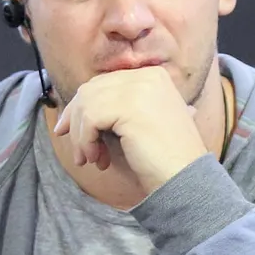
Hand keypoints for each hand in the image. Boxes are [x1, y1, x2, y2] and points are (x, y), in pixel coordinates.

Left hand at [52, 66, 209, 193]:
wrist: (186, 178)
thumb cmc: (164, 159)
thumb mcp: (141, 124)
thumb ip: (118, 108)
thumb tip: (76, 111)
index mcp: (153, 76)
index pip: (103, 84)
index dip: (81, 107)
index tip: (68, 131)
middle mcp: (147, 76)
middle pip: (91, 91)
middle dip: (76, 121)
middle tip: (78, 151)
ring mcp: (139, 88)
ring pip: (87, 105)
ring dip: (82, 137)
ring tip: (91, 159)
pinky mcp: (129, 106)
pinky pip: (90, 119)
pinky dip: (86, 141)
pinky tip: (98, 159)